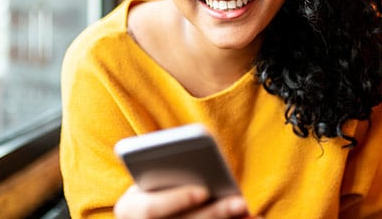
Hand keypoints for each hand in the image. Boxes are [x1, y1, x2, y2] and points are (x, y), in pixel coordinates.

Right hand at [113, 185, 255, 218]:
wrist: (142, 217)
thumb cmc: (147, 189)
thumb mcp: (146, 179)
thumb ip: (164, 171)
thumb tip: (202, 169)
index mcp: (129, 210)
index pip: (152, 209)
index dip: (177, 200)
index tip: (202, 191)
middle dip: (214, 213)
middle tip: (240, 202)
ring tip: (250, 212)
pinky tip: (252, 218)